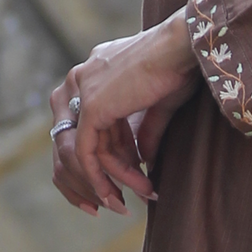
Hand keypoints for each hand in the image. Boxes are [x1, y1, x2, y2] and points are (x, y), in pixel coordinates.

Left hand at [49, 13, 200, 215]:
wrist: (183, 48)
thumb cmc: (179, 66)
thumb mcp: (157, 104)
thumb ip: (143, 130)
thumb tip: (143, 158)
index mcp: (91, 73)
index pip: (79, 125)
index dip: (96, 159)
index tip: (117, 182)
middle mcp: (78, 80)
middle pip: (68, 141)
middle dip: (89, 179)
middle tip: (112, 203)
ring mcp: (81, 91)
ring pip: (80, 153)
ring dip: (105, 183)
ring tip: (128, 202)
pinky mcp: (91, 108)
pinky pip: (85, 153)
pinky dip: (98, 178)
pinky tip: (113, 196)